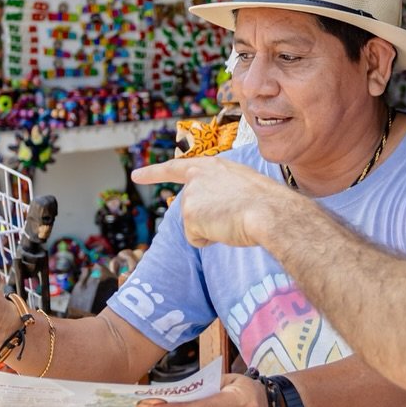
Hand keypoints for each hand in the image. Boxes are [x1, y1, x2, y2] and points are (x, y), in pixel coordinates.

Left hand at [131, 157, 291, 247]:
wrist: (269, 211)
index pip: (175, 168)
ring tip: (234, 219)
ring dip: (214, 229)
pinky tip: (226, 229)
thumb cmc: (265, 201)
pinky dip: (211, 240)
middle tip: (232, 215)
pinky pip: (197, 239)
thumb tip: (214, 211)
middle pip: (191, 209)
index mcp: (210, 166)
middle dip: (204, 218)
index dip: (154, 172)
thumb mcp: (241, 185)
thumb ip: (221, 190)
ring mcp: (190, 196)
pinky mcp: (189, 216)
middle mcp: (196, 177)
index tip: (136, 175)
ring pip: (196, 225)